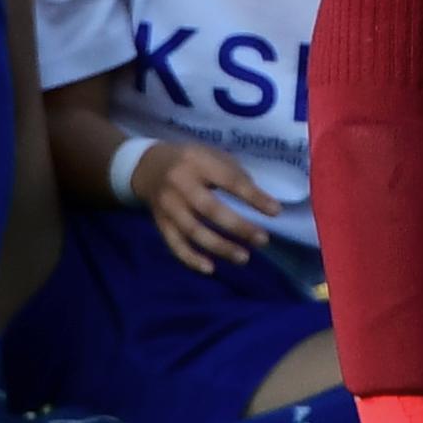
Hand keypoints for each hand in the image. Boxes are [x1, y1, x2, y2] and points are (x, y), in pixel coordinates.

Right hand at [128, 139, 285, 272]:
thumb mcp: (210, 154)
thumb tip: (260, 200)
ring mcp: (168, 206)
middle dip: (238, 227)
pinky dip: (191, 259)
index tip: (275, 211)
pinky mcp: (160, 223)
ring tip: (244, 258)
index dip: (253, 197)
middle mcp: (180, 184)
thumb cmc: (189, 160)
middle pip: (210, 209)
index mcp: (197, 161)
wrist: (147, 166)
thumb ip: (233, 172)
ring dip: (220, 247)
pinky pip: (174, 245)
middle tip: (262, 240)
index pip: (229, 180)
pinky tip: (210, 268)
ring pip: (193, 231)